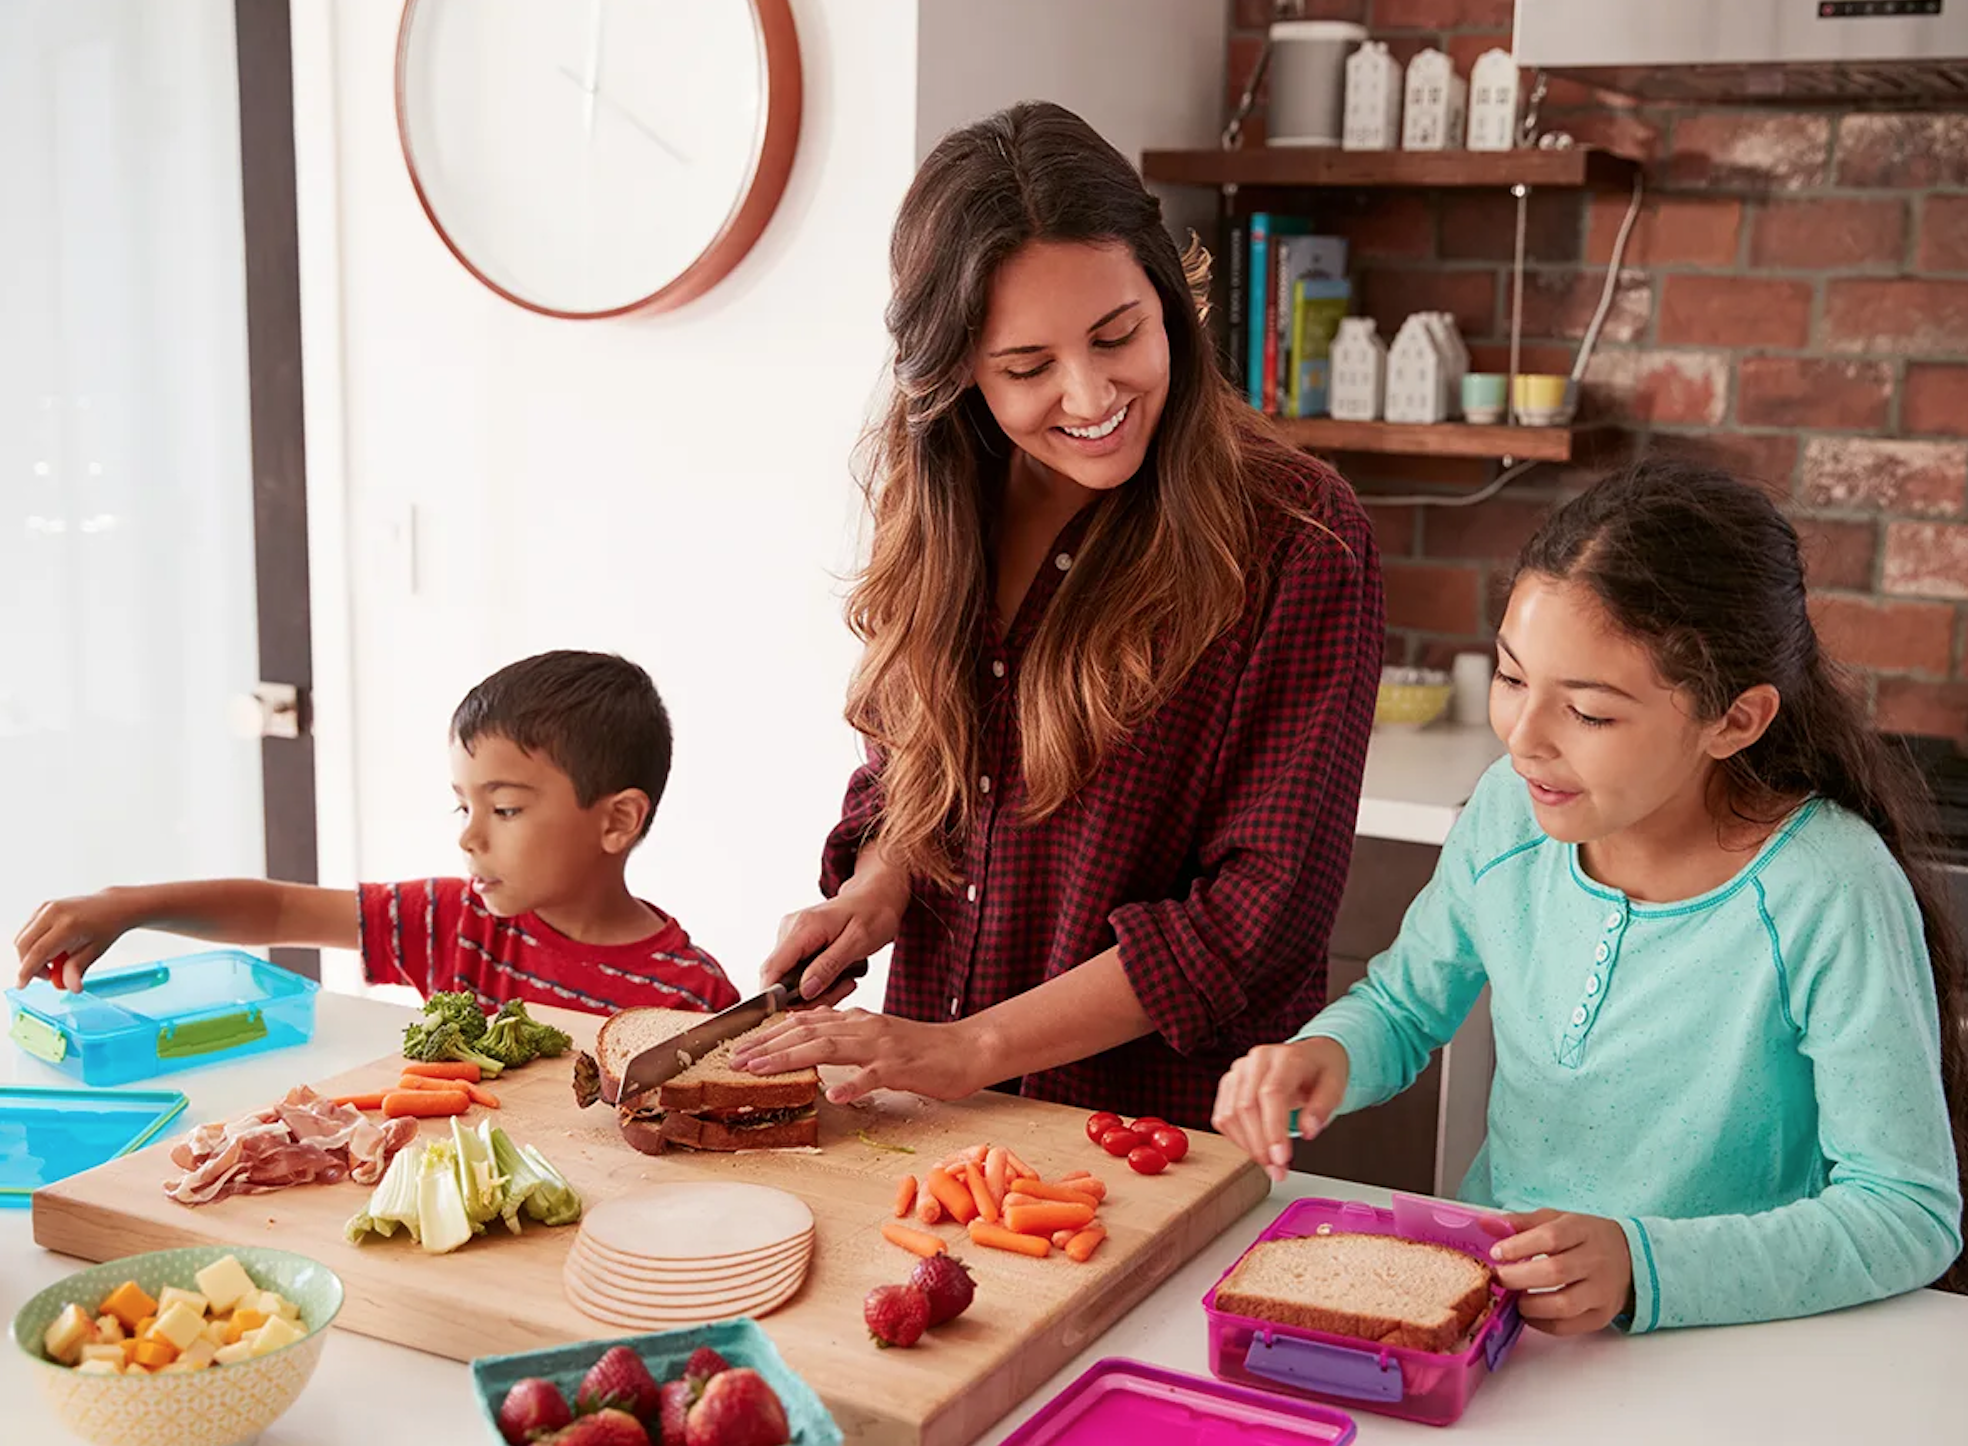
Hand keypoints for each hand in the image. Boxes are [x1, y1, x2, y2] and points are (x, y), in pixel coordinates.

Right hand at [15, 890, 134, 991]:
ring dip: (30, 956)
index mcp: (69, 925)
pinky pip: (27, 932)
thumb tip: (72, 988)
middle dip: (29, 965)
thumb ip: (78, 970)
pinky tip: (53, 949)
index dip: (28, 971)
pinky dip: (33, 945)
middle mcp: (54, 912)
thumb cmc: (106, 928)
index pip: (39, 951)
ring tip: (55, 960)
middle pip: (24, 945)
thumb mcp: (95, 952)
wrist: (112, 906)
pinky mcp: (42, 907)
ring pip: (23, 939)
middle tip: (49, 974)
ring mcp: (47, 907)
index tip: (22, 985)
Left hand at [727, 1007, 987, 1105]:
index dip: (769, 1035)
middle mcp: (864, 1027)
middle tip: (736, 1060)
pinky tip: (834, 1094)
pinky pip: (874, 1075)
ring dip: (792, 1059)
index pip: (804, 1023)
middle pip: (807, 1033)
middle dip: (767, 1046)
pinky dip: (854, 1084)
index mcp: (857, 1021)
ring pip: (830, 1048)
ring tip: (762, 1070)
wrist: (966, 1049)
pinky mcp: (902, 1066)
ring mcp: (882, 1046)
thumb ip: (844, 1035)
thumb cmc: (922, 1050)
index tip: (741, 1048)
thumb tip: (808, 1035)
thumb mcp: (876, 1037)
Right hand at [759, 846, 909, 1005]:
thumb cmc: (873, 912)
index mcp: (803, 927)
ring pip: (791, 980)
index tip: (795, 1013)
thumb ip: (829, 966)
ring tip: (847, 981)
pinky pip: (799, 973)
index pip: (772, 968)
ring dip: (818, 990)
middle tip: (844, 989)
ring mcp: (792, 936)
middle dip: (809, 997)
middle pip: (781, 980)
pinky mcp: (798, 943)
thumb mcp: (858, 941)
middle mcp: (791, 930)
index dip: (774, 997)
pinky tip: (840, 975)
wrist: (877, 895)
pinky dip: (819, 981)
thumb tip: (804, 991)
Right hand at [1211, 1037, 1348, 1183]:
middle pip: (1246, 1106)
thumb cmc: (1321, 1072)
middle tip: (1277, 1170)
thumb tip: (1309, 1131)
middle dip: (1260, 1145)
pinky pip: (1223, 1117)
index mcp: (1285, 1057)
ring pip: (1230, 1114)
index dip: (1273, 1129)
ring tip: (1269, 1164)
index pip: (1271, 1093)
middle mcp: (1257, 1060)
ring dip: (1247, 1146)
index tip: (1281, 1158)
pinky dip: (1237, 1138)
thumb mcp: (1336, 1086)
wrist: (1310, 1057)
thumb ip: (1323, 1108)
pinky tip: (1256, 1147)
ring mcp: (1239, 1071)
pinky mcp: (1229, 1084)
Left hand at [1484, 1209, 1633, 1335]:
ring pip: (1563, 1304)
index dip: (1519, 1246)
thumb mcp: (1557, 1220)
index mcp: (1583, 1231)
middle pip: (1555, 1272)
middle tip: (1497, 1278)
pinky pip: (1568, 1326)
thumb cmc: (1584, 1237)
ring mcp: (1601, 1291)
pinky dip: (1542, 1324)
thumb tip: (1484, 1224)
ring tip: (1513, 1298)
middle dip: (1518, 1278)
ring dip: (1529, 1305)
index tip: (1496, 1252)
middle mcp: (1595, 1261)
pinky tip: (1529, 1313)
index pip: (1550, 1237)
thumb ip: (1520, 1222)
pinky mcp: (1601, 1316)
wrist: (1631, 1259)